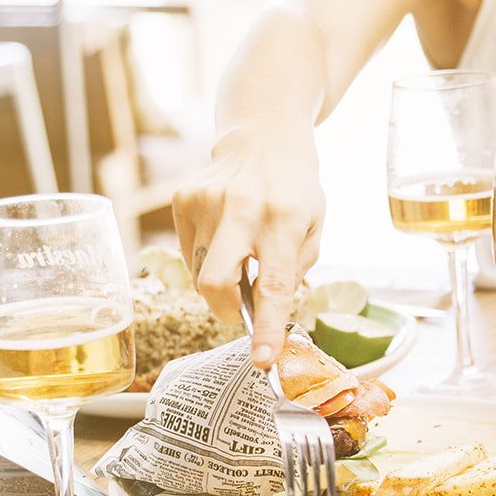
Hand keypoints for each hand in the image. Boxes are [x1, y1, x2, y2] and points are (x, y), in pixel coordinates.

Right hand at [173, 131, 323, 368]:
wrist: (263, 135)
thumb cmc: (294, 189)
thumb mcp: (313, 227)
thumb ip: (293, 272)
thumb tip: (263, 314)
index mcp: (285, 220)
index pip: (274, 286)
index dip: (267, 328)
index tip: (262, 360)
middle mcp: (242, 209)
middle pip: (215, 283)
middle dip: (225, 311)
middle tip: (241, 312)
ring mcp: (206, 202)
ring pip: (200, 273)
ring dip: (221, 280)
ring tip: (240, 253)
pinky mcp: (183, 198)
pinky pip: (189, 253)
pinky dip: (207, 256)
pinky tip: (225, 232)